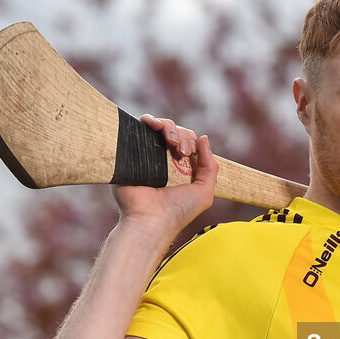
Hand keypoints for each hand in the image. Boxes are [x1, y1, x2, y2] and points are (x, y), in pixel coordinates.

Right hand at [112, 115, 217, 241]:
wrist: (151, 219)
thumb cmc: (178, 210)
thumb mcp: (205, 191)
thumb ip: (210, 166)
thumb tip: (204, 138)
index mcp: (180, 168)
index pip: (188, 142)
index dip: (191, 141)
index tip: (188, 153)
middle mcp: (162, 160)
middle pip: (175, 132)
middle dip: (182, 135)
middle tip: (181, 151)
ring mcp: (146, 155)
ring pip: (160, 128)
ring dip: (169, 127)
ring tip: (170, 140)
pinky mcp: (129, 152)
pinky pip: (138, 128)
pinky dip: (148, 120)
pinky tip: (154, 124)